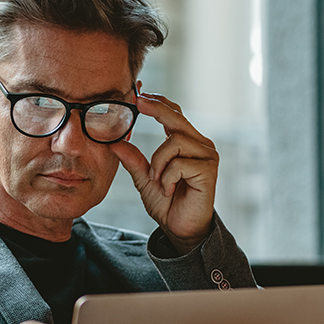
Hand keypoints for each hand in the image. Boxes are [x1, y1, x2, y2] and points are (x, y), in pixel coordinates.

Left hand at [109, 91, 217, 254]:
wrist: (181, 229)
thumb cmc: (168, 204)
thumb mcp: (145, 179)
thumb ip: (133, 160)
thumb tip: (114, 142)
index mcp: (187, 143)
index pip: (174, 114)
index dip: (158, 103)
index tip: (138, 95)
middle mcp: (200, 145)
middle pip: (177, 118)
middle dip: (156, 109)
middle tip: (138, 102)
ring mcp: (207, 157)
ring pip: (175, 141)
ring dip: (159, 162)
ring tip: (158, 180)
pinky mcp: (209, 171)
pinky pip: (179, 164)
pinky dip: (167, 177)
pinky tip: (169, 190)